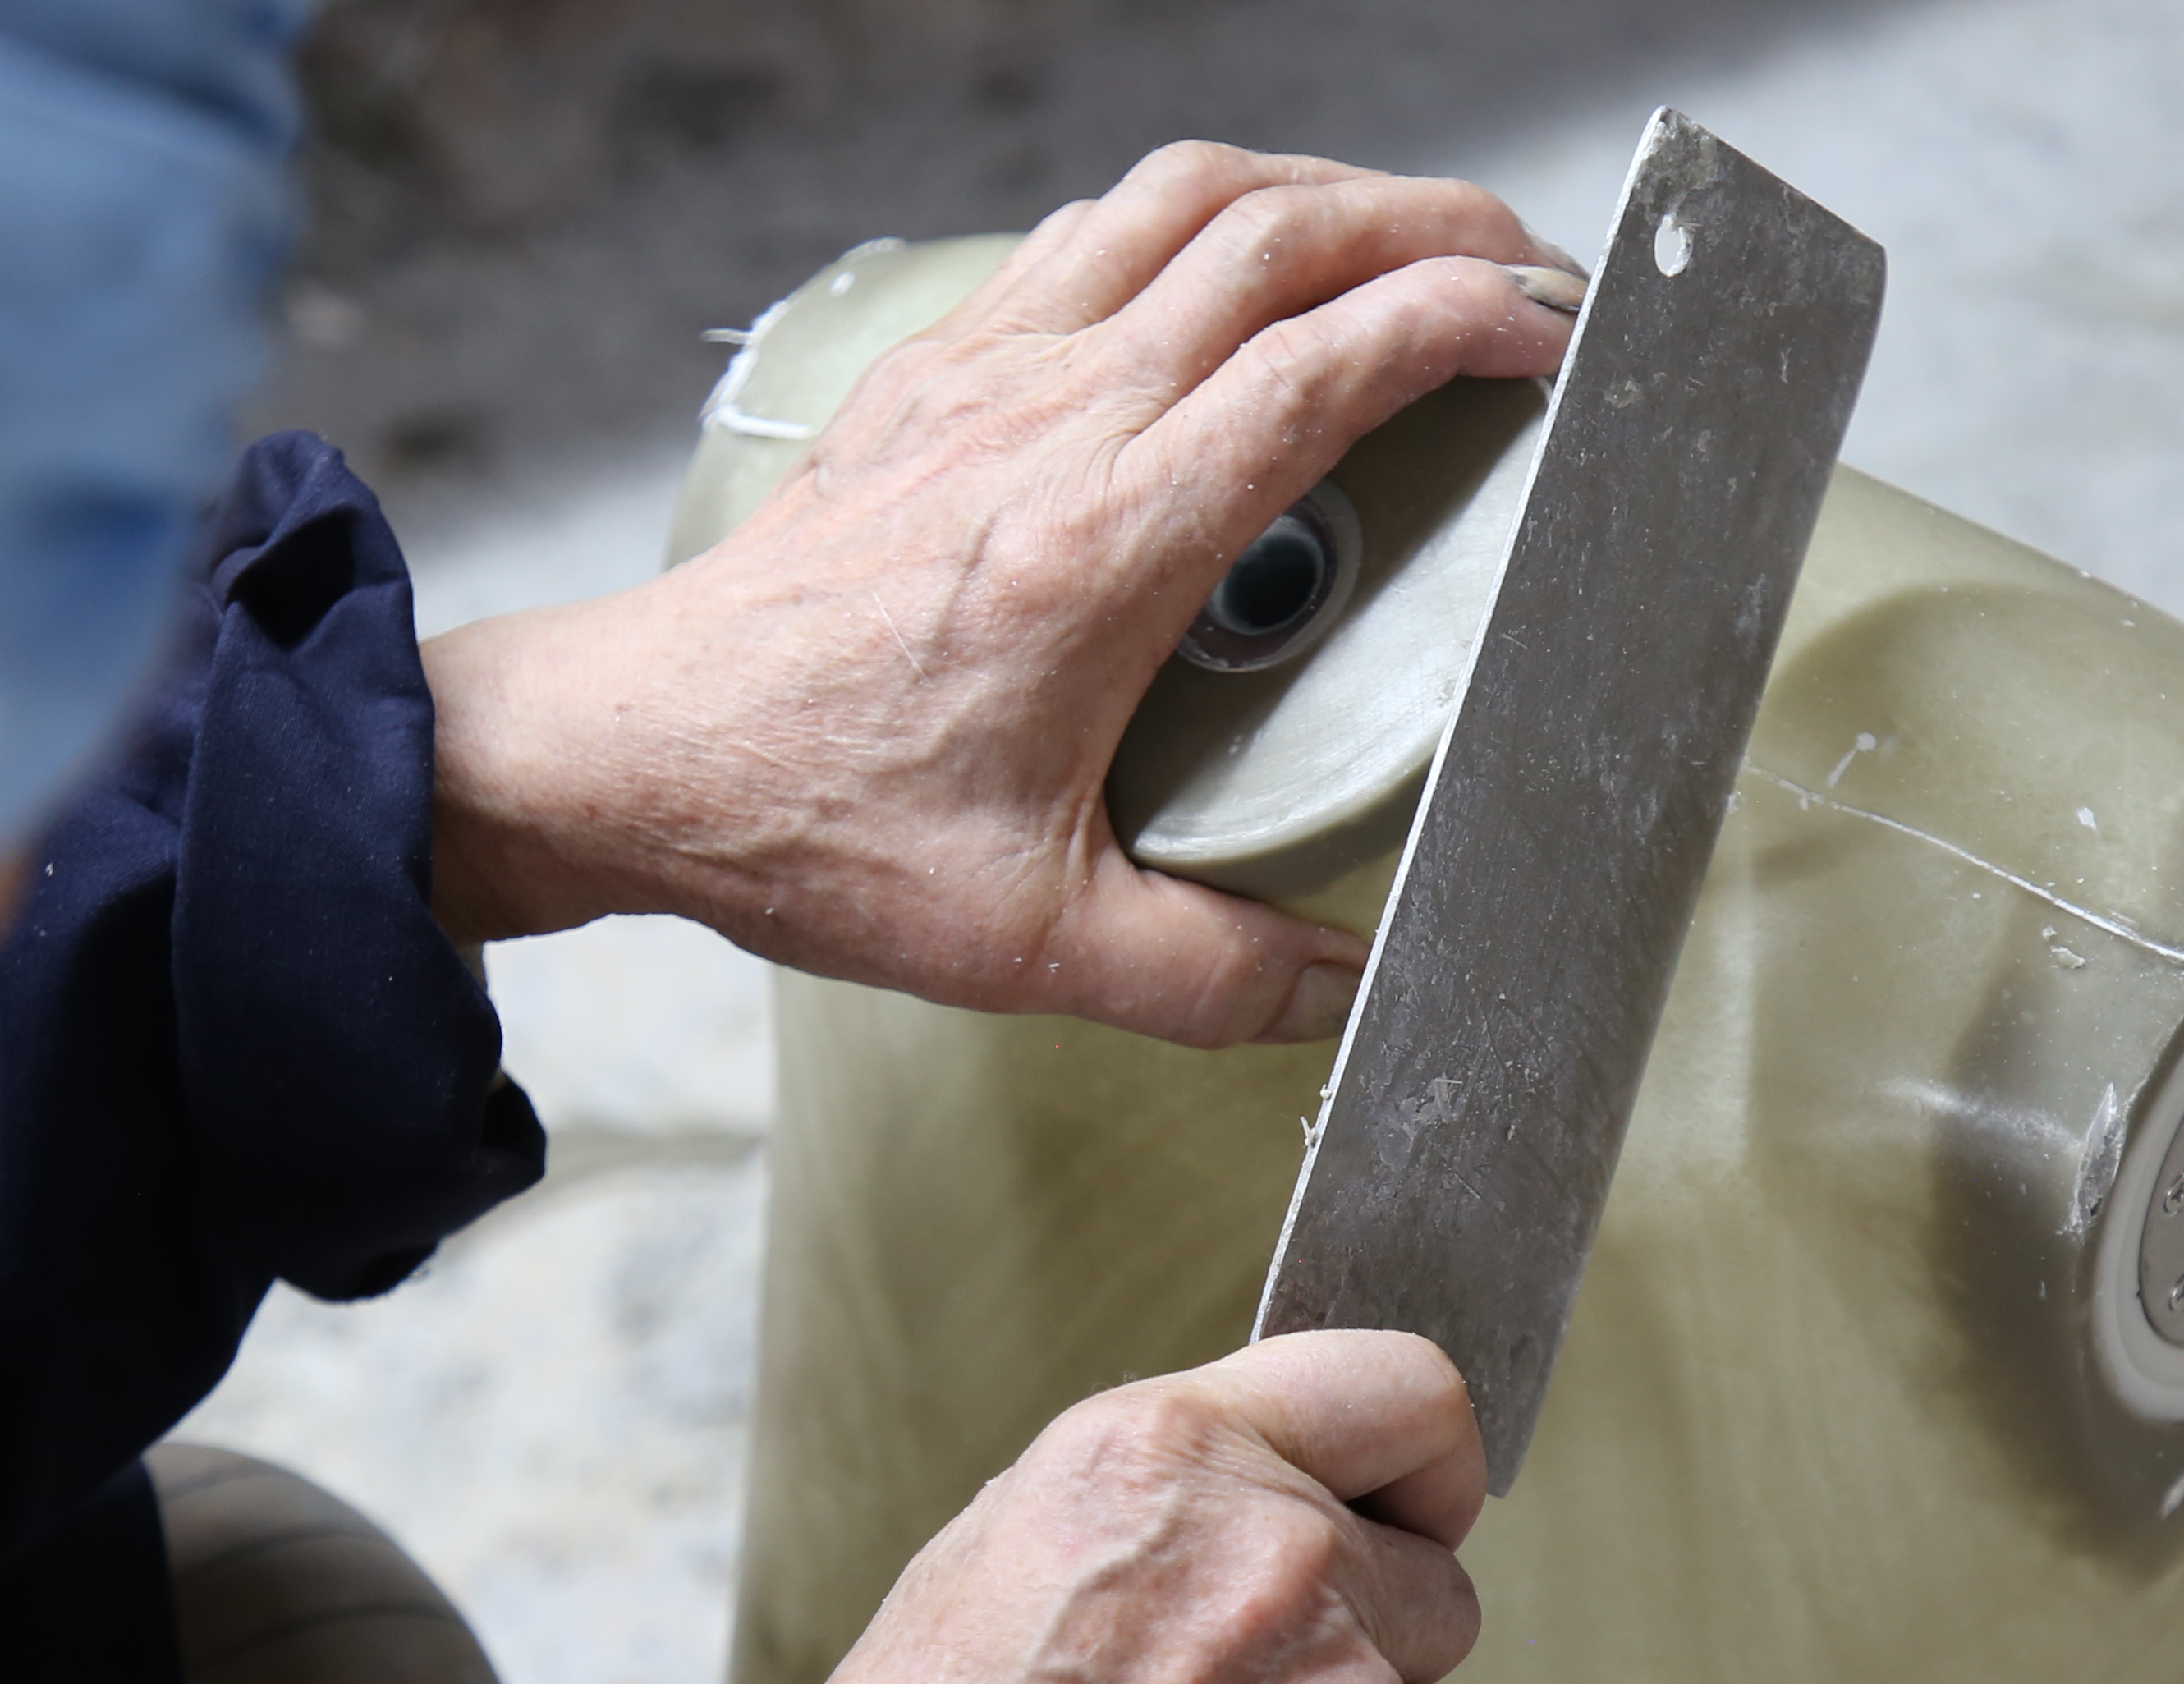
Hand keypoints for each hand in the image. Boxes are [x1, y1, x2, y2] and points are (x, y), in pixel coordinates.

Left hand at [420, 143, 1576, 1046]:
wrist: (630, 756)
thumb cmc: (808, 827)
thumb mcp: (1026, 942)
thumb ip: (1209, 976)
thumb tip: (1345, 991)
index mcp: (1100, 543)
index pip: (1321, 365)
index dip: (1462, 320)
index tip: (1553, 334)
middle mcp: (1048, 422)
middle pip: (1279, 236)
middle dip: (1435, 224)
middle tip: (1529, 272)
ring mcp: (984, 374)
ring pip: (1185, 197)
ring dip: (1323, 192)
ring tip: (1413, 239)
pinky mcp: (934, 373)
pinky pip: (1093, 233)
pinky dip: (1201, 216)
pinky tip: (1239, 271)